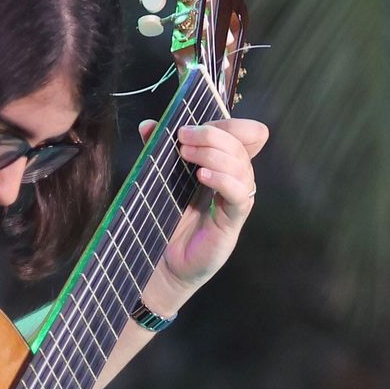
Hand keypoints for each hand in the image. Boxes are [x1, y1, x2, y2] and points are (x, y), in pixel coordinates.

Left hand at [136, 117, 269, 304]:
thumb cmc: (163, 222)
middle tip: (183, 136)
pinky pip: (238, 194)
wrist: (160, 265)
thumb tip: (148, 124)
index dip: (226, 123)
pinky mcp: (232, 220)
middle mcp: (232, 180)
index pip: (240, 135)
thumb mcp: (160, 181)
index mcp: (221, 167)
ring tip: (186, 154)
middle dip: (212, 134)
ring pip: (241, 166)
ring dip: (214, 153)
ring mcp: (235, 200)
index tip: (191, 123)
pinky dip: (222, 180)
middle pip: (240, 145)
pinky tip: (202, 176)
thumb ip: (157, 151)